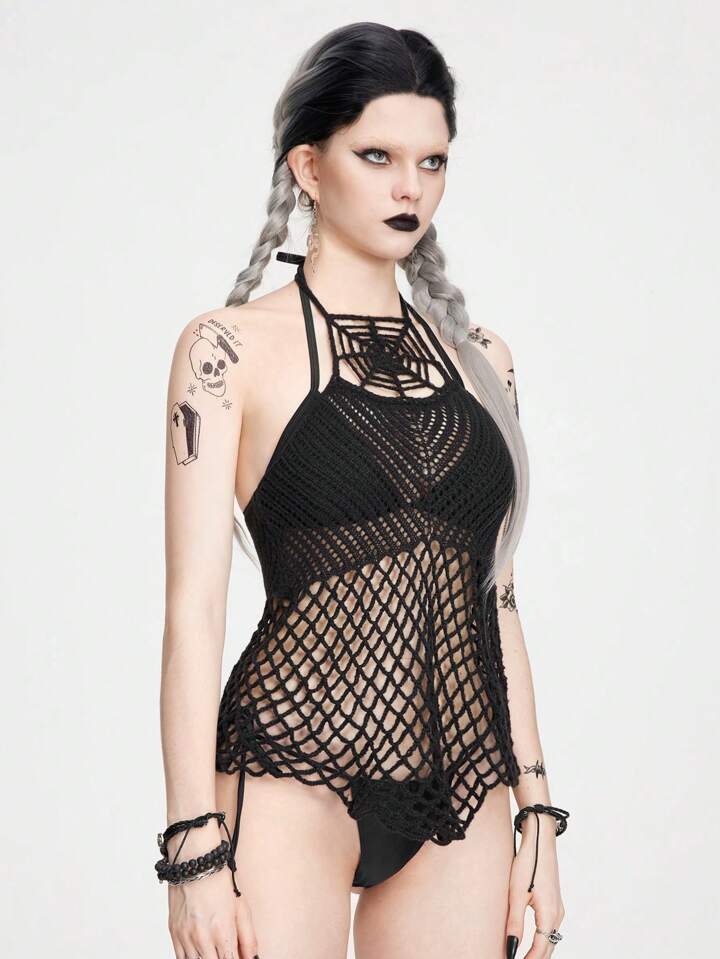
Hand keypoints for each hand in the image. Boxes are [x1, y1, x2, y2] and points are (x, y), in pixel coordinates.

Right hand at [167, 861, 258, 958]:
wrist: (194, 862)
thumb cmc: (219, 881)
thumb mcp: (241, 908)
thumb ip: (248, 938)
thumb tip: (251, 958)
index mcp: (223, 931)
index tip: (237, 956)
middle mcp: (203, 937)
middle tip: (226, 950)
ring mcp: (186, 936)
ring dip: (207, 958)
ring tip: (214, 949)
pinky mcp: (174, 933)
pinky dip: (191, 958)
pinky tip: (200, 952)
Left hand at [505, 817, 564, 957]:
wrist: (540, 840)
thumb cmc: (528, 863)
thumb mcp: (516, 893)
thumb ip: (514, 923)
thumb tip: (511, 947)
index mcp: (549, 914)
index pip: (540, 948)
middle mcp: (557, 914)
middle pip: (548, 946)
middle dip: (535, 958)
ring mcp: (558, 907)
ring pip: (550, 938)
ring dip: (539, 951)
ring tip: (523, 955)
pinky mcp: (554, 901)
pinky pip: (550, 928)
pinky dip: (542, 939)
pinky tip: (532, 941)